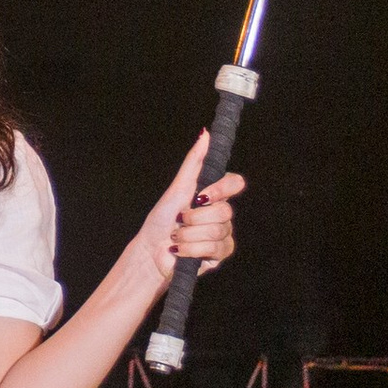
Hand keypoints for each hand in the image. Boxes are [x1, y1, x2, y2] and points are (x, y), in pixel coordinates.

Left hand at [130, 123, 242, 292]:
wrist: (151, 249)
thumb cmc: (163, 217)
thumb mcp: (177, 187)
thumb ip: (194, 162)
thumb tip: (205, 133)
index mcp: (215, 194)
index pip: (235, 183)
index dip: (221, 189)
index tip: (200, 196)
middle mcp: (223, 214)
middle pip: (225, 211)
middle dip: (194, 217)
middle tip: (180, 220)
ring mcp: (224, 234)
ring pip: (216, 231)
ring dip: (189, 234)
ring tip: (177, 236)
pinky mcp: (220, 255)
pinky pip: (213, 248)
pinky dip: (190, 248)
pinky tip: (180, 250)